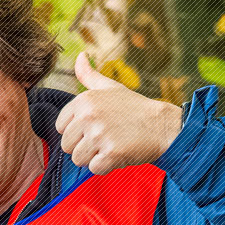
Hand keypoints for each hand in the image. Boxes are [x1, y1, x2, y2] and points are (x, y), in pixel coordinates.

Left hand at [56, 53, 182, 174]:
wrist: (162, 125)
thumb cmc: (134, 108)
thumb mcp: (110, 87)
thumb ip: (89, 75)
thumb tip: (79, 56)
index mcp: (84, 99)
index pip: (61, 127)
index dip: (77, 132)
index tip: (95, 128)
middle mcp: (89, 115)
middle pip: (67, 146)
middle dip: (84, 147)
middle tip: (105, 139)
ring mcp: (100, 134)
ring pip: (78, 159)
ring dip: (94, 158)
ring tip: (112, 146)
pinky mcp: (111, 152)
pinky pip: (94, 169)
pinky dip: (106, 167)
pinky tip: (118, 154)